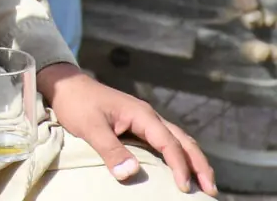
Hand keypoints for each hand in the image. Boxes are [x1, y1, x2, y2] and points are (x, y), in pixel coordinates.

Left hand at [39, 63, 214, 194]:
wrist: (65, 85)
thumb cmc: (76, 103)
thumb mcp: (89, 127)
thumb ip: (110, 149)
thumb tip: (131, 173)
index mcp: (142, 114)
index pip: (169, 143)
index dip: (179, 166)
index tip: (184, 188)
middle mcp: (149, 116)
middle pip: (183, 141)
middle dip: (199, 165)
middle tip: (211, 190)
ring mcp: (145, 119)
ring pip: (179, 140)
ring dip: (193, 160)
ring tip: (204, 183)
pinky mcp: (139, 124)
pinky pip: (167, 140)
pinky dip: (180, 155)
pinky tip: (182, 167)